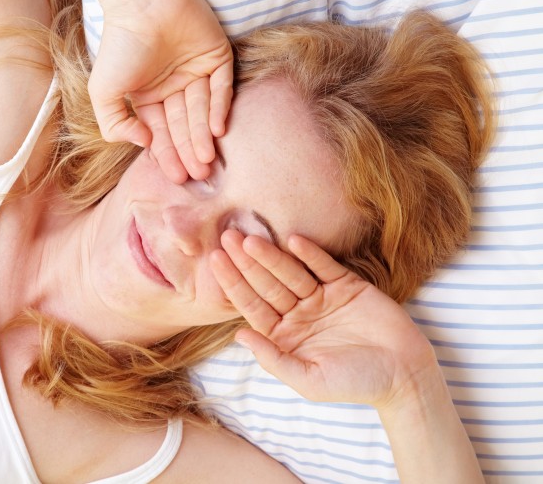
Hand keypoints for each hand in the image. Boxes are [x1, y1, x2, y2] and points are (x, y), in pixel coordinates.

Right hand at [88, 0, 233, 182]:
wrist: (141, 4)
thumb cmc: (120, 46)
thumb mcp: (103, 92)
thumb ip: (113, 124)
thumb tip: (142, 144)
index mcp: (149, 96)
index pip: (162, 131)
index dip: (168, 155)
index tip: (175, 177)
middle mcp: (174, 86)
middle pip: (185, 125)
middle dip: (189, 151)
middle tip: (197, 176)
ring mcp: (197, 72)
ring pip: (203, 111)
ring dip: (204, 136)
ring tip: (206, 161)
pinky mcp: (217, 56)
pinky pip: (222, 87)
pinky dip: (220, 108)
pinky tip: (217, 131)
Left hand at [210, 231, 438, 408]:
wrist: (405, 376)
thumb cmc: (355, 384)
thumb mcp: (308, 379)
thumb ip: (273, 358)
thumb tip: (239, 336)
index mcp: (283, 335)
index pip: (252, 305)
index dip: (234, 283)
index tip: (215, 261)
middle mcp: (298, 313)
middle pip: (267, 284)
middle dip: (246, 262)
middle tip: (226, 236)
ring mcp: (322, 298)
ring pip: (291, 272)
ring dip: (272, 255)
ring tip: (251, 238)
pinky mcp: (348, 286)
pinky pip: (324, 266)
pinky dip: (311, 254)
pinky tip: (293, 240)